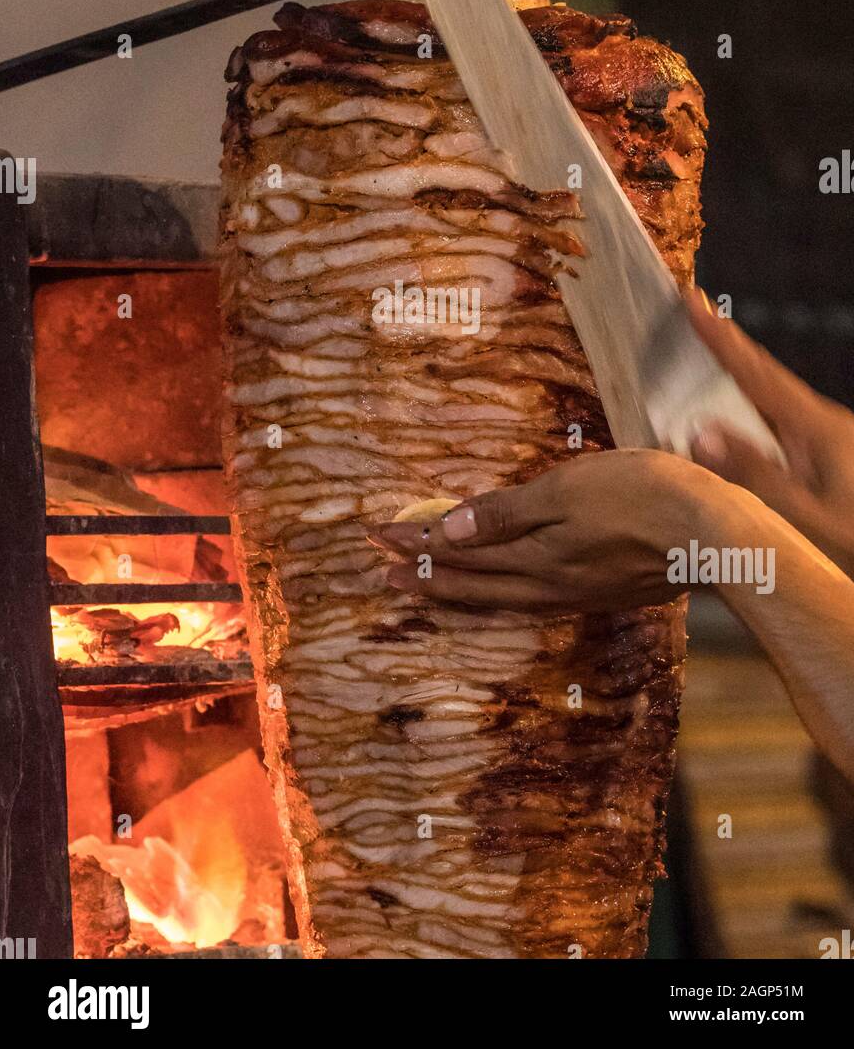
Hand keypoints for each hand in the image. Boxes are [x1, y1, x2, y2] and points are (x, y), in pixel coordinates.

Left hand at [369, 449, 720, 610]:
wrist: (713, 535)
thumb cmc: (642, 498)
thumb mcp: (566, 492)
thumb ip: (506, 514)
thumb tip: (447, 532)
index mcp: (532, 557)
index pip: (458, 552)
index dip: (416, 542)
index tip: (377, 536)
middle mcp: (545, 584)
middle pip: (471, 581)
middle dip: (425, 574)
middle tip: (383, 572)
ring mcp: (574, 592)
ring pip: (498, 595)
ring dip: (457, 588)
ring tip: (426, 587)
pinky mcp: (600, 591)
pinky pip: (527, 599)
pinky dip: (496, 594)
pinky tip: (501, 592)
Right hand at [688, 291, 853, 577]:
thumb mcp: (808, 522)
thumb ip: (755, 478)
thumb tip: (701, 433)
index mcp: (819, 433)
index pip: (757, 375)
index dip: (720, 339)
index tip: (691, 300)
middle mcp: (825, 433)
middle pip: (763, 386)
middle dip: (725, 356)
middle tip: (690, 323)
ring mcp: (830, 453)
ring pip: (770, 416)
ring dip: (734, 396)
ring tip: (698, 375)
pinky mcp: (832, 473)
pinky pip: (779, 441)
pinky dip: (749, 431)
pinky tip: (731, 442)